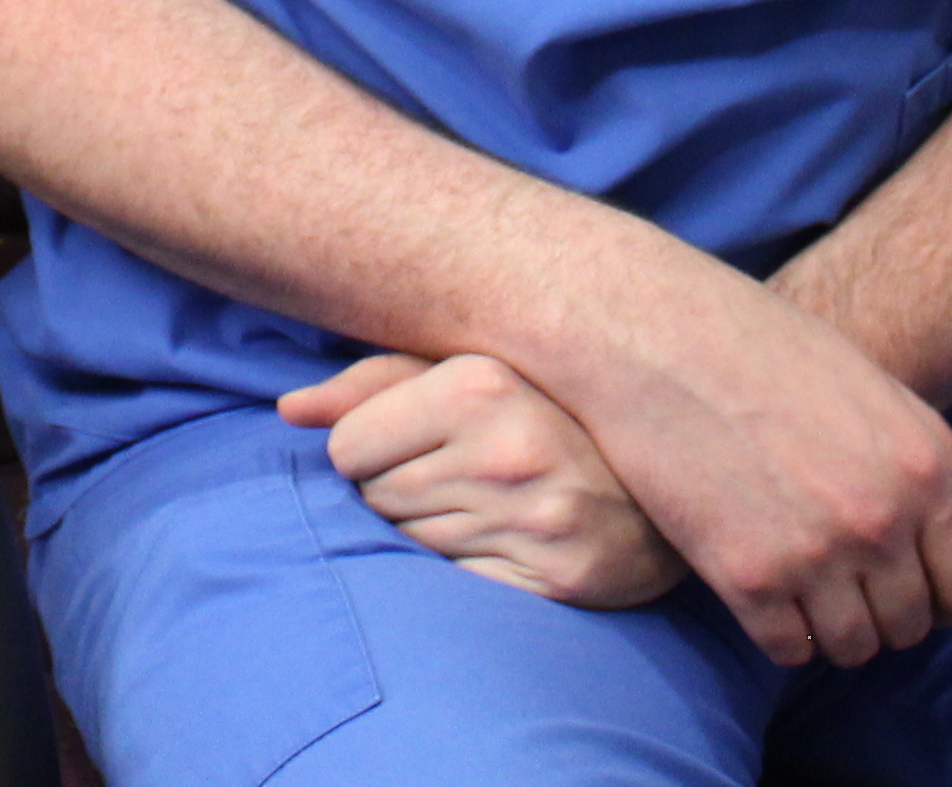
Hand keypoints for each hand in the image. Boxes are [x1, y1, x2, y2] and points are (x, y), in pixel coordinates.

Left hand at [281, 352, 677, 609]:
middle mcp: (505, 449)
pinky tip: (506, 537)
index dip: (368, 447)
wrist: (662, 475)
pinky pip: (455, 583)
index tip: (410, 439)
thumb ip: (370, 384)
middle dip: (398, 487)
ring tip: (485, 498)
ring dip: (431, 526)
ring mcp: (534, 519)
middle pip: (374, 497)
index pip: (347, 447)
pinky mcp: (554, 577)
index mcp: (478, 382)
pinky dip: (466, 567)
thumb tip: (289, 412)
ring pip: (410, 541)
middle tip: (456, 470)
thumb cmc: (545, 408)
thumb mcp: (465, 368)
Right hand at [546, 274, 951, 667]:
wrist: (659, 336)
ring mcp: (814, 554)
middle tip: (844, 581)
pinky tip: (763, 594)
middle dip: (883, 612)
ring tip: (804, 590)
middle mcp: (880, 519)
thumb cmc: (767, 347)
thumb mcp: (875, 385)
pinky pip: (788, 651)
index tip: (911, 586)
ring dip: (834, 631)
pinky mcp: (747, 579)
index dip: (944, 598)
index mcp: (922, 469)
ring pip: (853, 649)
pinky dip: (781, 635)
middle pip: (910, 626)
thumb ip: (943, 453)